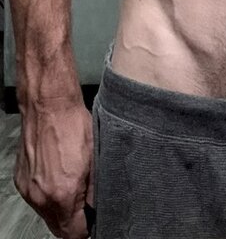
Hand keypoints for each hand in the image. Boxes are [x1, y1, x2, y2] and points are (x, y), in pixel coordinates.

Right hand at [14, 100, 94, 238]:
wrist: (49, 106)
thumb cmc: (73, 125)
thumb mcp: (95, 159)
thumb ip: (95, 192)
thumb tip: (97, 210)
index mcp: (63, 194)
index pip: (74, 233)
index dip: (87, 229)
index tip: (92, 223)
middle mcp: (42, 197)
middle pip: (58, 228)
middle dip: (72, 223)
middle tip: (84, 210)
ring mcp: (28, 189)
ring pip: (46, 214)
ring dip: (59, 209)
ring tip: (71, 188)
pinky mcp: (20, 180)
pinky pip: (36, 199)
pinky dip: (46, 195)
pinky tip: (56, 178)